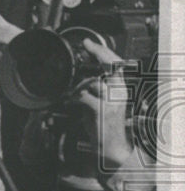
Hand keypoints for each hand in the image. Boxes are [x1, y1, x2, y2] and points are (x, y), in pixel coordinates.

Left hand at [74, 38, 133, 167]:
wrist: (112, 147)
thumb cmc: (103, 125)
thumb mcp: (100, 103)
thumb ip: (93, 91)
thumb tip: (79, 81)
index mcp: (120, 88)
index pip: (115, 64)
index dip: (102, 51)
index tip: (88, 43)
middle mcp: (119, 92)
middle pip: (107, 67)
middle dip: (93, 57)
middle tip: (81, 52)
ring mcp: (111, 101)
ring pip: (92, 82)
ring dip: (77, 86)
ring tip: (71, 94)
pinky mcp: (101, 111)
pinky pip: (84, 97)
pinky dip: (74, 98)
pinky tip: (70, 102)